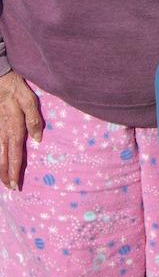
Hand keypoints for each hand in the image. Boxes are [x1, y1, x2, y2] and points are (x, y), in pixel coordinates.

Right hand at [0, 71, 42, 189]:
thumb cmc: (16, 88)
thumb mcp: (29, 100)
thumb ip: (33, 119)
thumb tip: (37, 140)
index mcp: (14, 126)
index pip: (15, 152)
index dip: (15, 169)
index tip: (15, 184)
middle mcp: (3, 131)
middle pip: (3, 156)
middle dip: (6, 173)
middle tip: (10, 188)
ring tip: (3, 181)